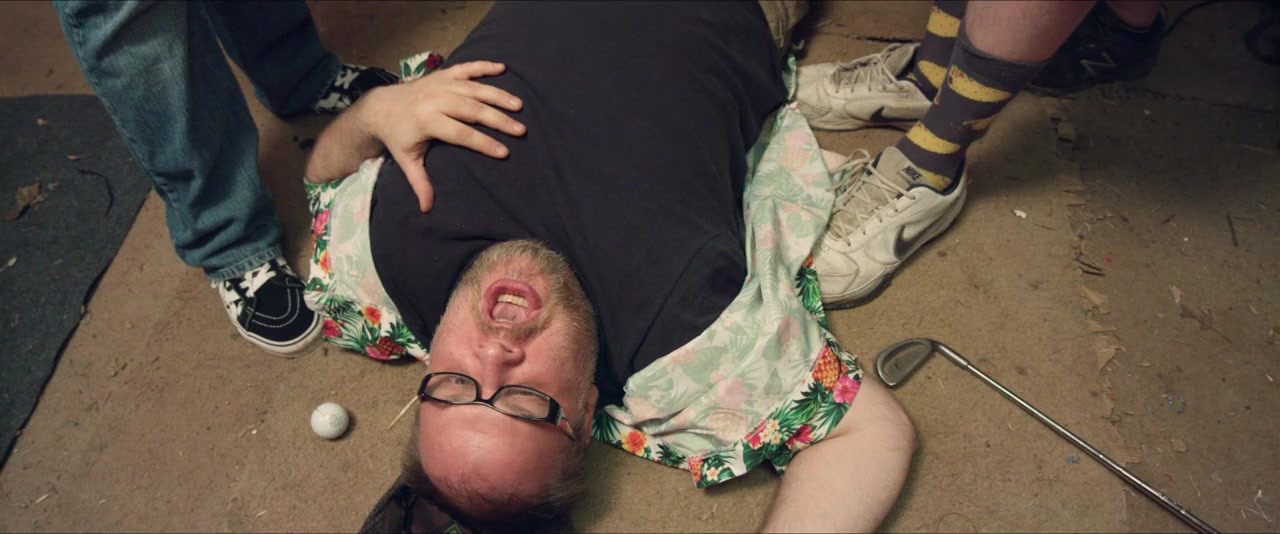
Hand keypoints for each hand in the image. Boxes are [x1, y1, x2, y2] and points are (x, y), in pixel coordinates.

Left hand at [362, 61, 525, 211]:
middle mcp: (435, 100)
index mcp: (427, 121)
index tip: (504, 152)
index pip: (461, 134)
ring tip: (519, 106)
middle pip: (472, 110)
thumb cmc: (398, 136)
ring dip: (498, 96)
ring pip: (474, 89)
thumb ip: (419, 182)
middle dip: (498, 120)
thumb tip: (426, 208)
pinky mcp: (443, 74)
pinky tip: (502, 68)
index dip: (483, 143)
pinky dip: (484, 66)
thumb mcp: (406, 160)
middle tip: (520, 130)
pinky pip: (466, 68)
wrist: (381, 107)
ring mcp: (440, 84)